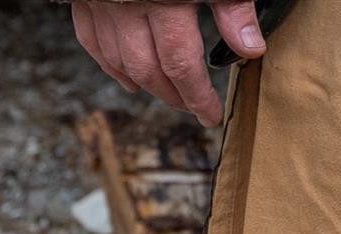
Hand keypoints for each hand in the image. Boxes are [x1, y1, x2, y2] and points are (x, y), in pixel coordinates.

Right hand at [71, 2, 265, 126]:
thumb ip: (231, 7)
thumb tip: (250, 48)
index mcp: (164, 3)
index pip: (182, 66)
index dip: (197, 96)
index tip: (210, 115)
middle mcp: (126, 6)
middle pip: (149, 69)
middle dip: (173, 95)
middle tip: (192, 108)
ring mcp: (101, 1)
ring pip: (117, 59)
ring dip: (143, 83)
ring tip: (166, 95)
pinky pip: (90, 37)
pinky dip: (108, 62)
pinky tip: (126, 77)